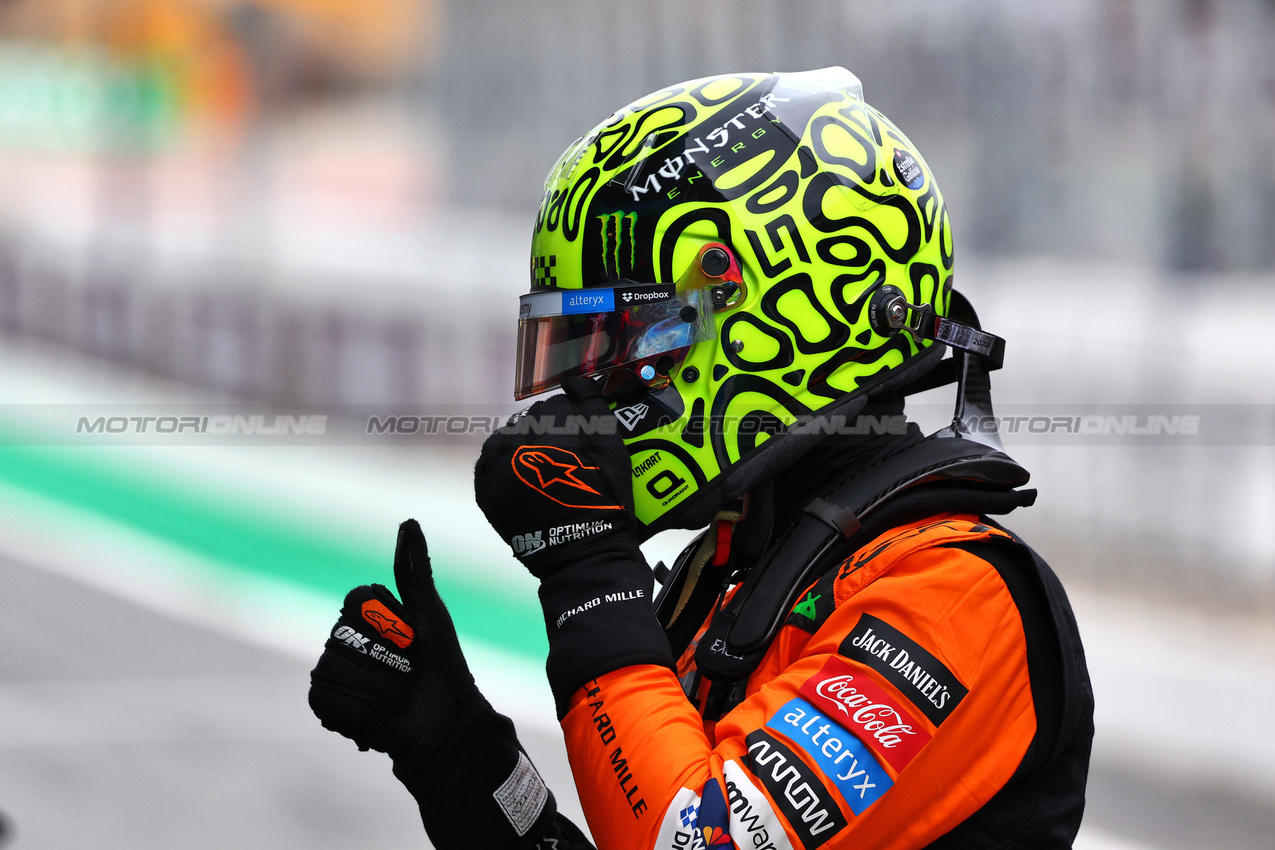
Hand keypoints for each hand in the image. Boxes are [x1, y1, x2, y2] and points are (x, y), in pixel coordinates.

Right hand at [308, 518, 473, 756]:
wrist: (446, 721)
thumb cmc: (443, 664)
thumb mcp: (430, 613)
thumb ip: (415, 569)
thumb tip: (408, 521)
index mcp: (365, 617)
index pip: (355, 599)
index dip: (387, 617)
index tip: (412, 635)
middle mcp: (344, 641)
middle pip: (344, 632)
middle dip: (385, 654)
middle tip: (407, 669)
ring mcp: (333, 671)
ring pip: (335, 666)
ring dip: (375, 683)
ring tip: (395, 695)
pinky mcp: (326, 705)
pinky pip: (325, 698)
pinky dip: (356, 708)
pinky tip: (376, 714)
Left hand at [474, 376, 638, 576]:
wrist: (581, 557)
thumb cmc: (604, 505)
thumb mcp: (613, 453)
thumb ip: (593, 408)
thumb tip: (575, 380)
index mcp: (547, 434)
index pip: (555, 406)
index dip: (574, 422)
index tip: (583, 443)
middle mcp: (514, 447)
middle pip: (530, 421)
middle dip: (549, 434)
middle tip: (568, 462)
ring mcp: (495, 470)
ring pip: (508, 437)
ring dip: (524, 446)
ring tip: (545, 470)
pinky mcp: (485, 491)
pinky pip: (491, 462)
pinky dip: (505, 465)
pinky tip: (525, 478)